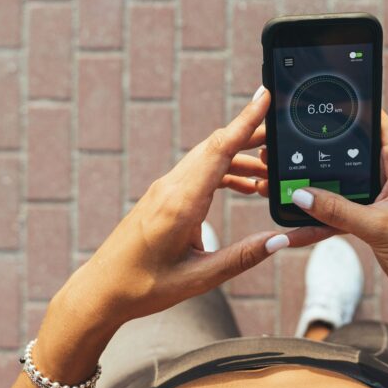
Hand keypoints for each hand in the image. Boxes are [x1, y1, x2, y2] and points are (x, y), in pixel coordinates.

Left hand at [57, 88, 334, 331]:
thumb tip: (282, 240)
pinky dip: (226, 171)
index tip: (265, 96)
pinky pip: (199, 172)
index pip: (219, 149)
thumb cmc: (143, 287)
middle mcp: (171, 187)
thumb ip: (243, 257)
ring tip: (273, 171)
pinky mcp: (163, 196)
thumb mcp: (199, 277)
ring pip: (209, 157)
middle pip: (217, 146)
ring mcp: (164, 189)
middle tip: (286, 134)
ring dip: (241, 157)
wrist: (100, 290)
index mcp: (180, 203)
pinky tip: (246, 185)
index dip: (245, 121)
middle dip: (253, 135)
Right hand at [282, 111, 387, 307]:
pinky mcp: (370, 216)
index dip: (350, 108)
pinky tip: (295, 228)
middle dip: (319, 150)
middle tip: (287, 145)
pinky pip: (338, 210)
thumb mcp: (377, 227)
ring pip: (339, 182)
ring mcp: (378, 195)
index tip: (319, 102)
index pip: (375, 121)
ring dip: (315, 188)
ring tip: (283, 183)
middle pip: (349, 150)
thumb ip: (337, 210)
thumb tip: (300, 194)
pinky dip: (320, 217)